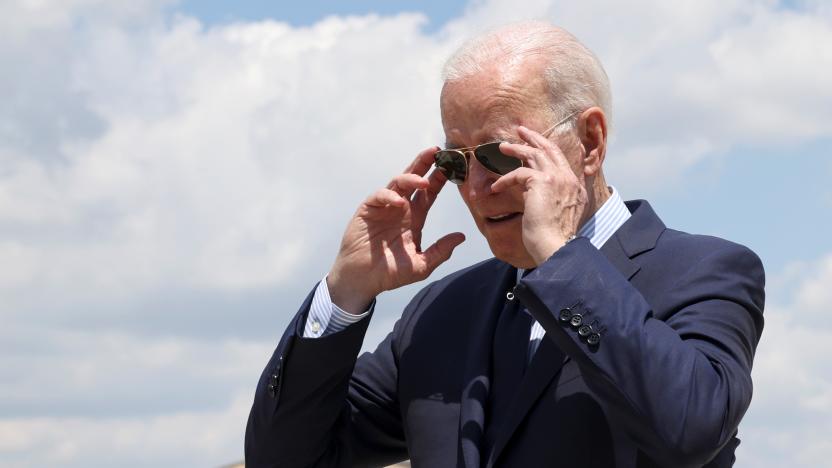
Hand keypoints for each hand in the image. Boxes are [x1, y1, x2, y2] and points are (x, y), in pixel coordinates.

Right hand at [327, 147, 465, 313]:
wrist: (362, 280)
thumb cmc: (390, 273)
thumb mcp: (421, 265)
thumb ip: (440, 251)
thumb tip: (461, 237)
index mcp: (414, 217)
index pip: (430, 192)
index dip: (440, 178)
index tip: (455, 167)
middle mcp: (400, 208)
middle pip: (414, 179)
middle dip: (425, 164)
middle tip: (438, 151)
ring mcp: (384, 207)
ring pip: (398, 182)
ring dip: (411, 176)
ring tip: (423, 180)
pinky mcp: (368, 210)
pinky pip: (380, 195)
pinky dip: (390, 196)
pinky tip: (399, 202)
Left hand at [491, 126, 586, 264]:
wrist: (556, 246)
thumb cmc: (554, 238)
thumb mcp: (560, 214)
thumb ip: (553, 200)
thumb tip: (536, 195)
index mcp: (575, 186)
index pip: (560, 159)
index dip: (547, 148)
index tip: (536, 143)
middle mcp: (569, 179)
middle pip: (550, 149)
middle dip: (534, 138)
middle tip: (521, 130)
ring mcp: (557, 178)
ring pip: (534, 155)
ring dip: (517, 148)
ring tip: (503, 146)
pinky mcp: (541, 182)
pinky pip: (518, 173)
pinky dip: (505, 179)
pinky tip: (496, 187)